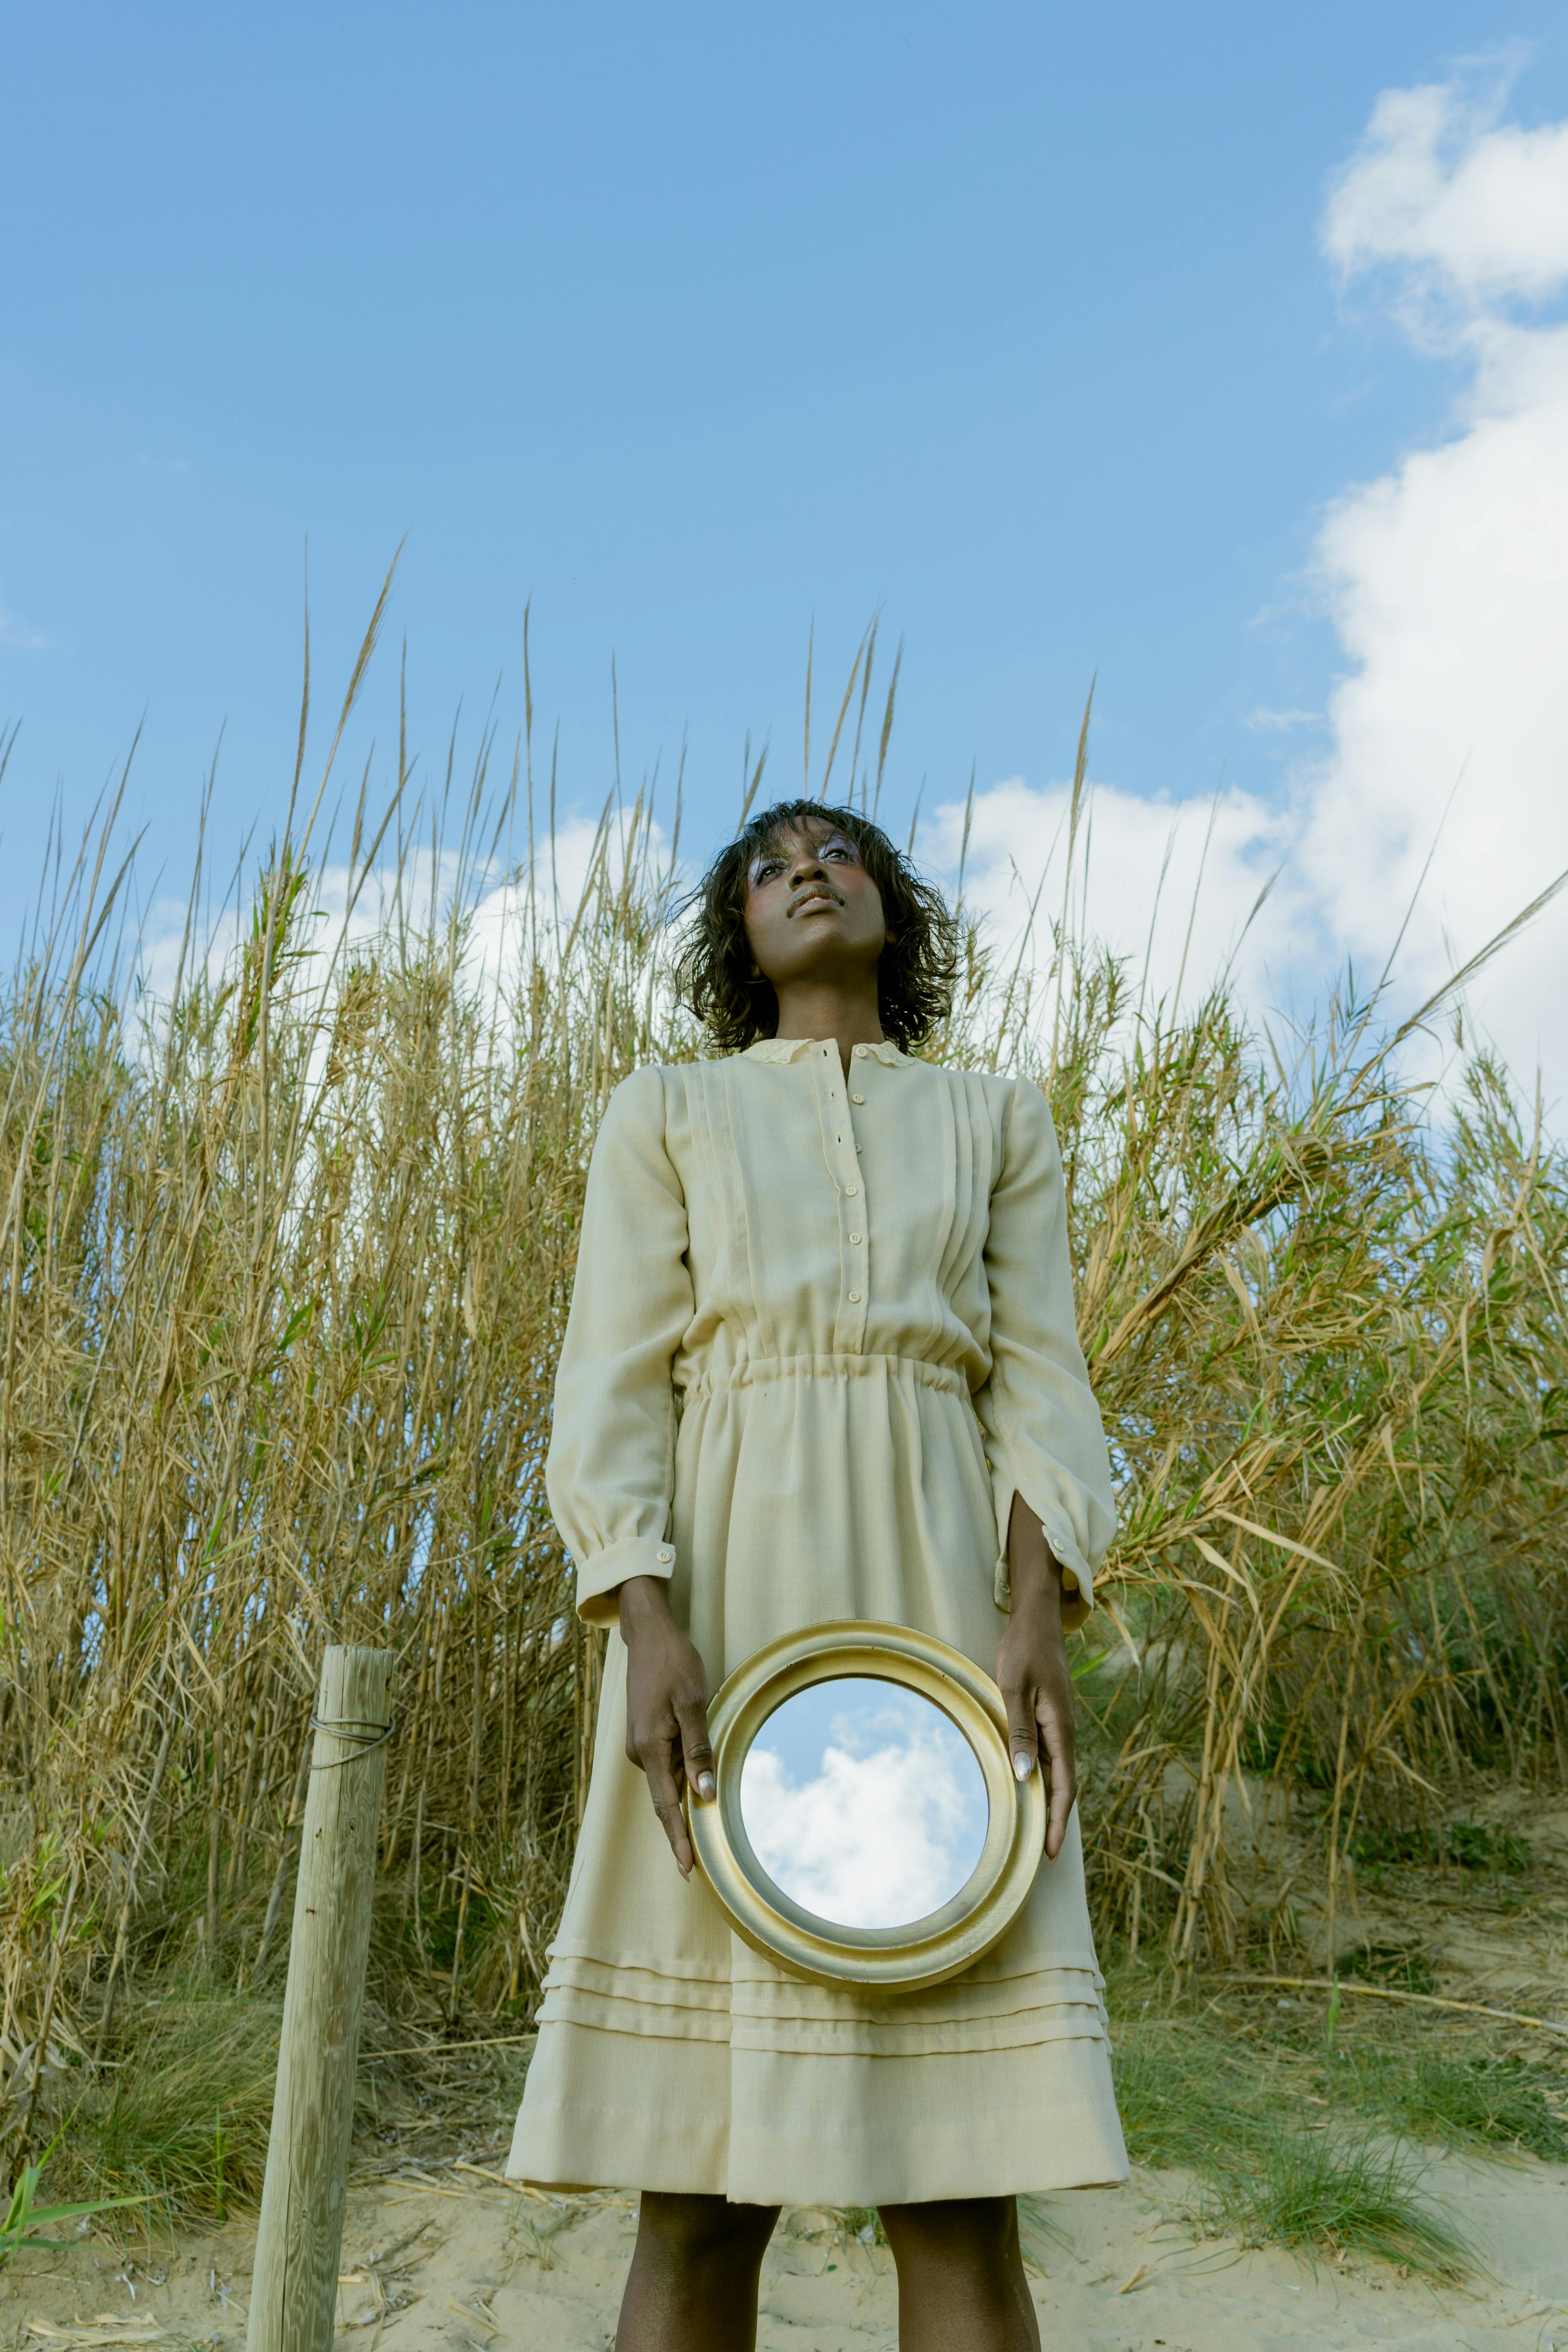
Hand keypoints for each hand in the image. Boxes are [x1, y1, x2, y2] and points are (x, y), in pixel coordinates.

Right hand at [618, 1575, 715, 1879]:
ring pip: (665, 1782)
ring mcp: (640, 1743)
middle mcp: (639, 1751)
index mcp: (649, 1747)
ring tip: (697, 1835)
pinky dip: (678, 1780)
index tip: (687, 1871)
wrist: (647, 1634)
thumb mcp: (692, 1703)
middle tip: (694, 1868)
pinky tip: (693, 1787)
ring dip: (681, 1804)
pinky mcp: (645, 1734)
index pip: (666, 1805)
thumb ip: (698, 1750)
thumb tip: (704, 1795)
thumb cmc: (673, 1663)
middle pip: (663, 1799)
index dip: (677, 1839)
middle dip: (678, 1832)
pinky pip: (664, 1765)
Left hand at [996, 1494, 1076, 1861]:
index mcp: (1060, 1729)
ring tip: (1035, 1833)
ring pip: (1058, 1773)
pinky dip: (1044, 1780)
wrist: (1037, 1618)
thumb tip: (1024, 1776)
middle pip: (1064, 1786)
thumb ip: (1020, 1731)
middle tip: (1040, 1855)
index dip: (1056, 1822)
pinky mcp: (1050, 1718)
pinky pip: (1051, 1757)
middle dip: (1054, 1821)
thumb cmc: (1023, 1649)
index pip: (1064, 1787)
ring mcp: (1059, 1725)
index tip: (1048, 1853)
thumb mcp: (1015, 1688)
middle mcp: (1065, 1732)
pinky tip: (1029, 1788)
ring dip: (1049, 1803)